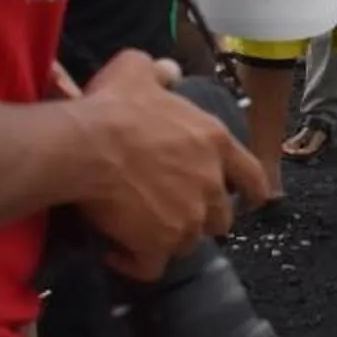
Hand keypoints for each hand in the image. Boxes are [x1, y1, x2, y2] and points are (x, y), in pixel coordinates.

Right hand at [57, 51, 269, 280]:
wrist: (86, 146)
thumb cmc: (114, 106)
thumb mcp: (137, 70)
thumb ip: (160, 72)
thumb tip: (170, 71)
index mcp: (214, 141)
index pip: (251, 174)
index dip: (251, 190)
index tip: (248, 201)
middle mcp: (210, 183)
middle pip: (219, 217)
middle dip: (200, 216)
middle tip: (170, 209)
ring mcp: (188, 218)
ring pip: (186, 241)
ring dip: (167, 237)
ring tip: (139, 229)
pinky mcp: (159, 244)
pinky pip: (152, 267)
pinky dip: (136, 263)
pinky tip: (116, 253)